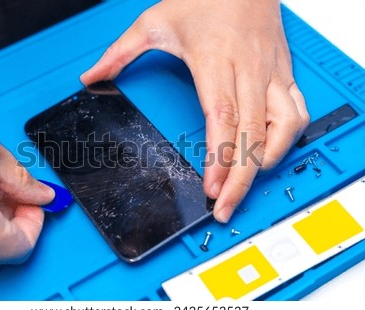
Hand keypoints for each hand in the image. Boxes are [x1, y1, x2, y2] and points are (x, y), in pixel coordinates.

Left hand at [81, 0, 308, 221]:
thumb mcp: (154, 21)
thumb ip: (120, 53)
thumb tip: (92, 77)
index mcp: (214, 60)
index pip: (221, 117)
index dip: (219, 157)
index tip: (211, 188)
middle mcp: (247, 70)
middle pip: (251, 134)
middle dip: (240, 178)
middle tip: (224, 207)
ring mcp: (270, 73)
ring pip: (283, 126)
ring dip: (268, 161)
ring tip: (246, 184)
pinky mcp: (284, 74)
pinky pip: (297, 112)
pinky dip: (288, 139)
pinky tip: (270, 154)